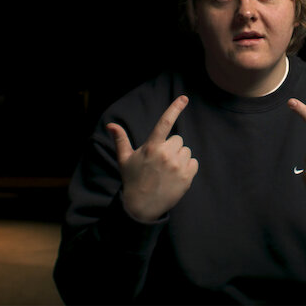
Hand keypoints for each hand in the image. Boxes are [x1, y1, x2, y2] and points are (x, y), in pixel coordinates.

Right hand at [108, 95, 198, 222]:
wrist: (142, 207)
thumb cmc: (133, 180)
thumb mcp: (124, 159)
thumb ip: (121, 140)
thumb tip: (111, 125)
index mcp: (151, 147)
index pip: (165, 122)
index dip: (175, 108)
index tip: (184, 98)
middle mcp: (166, 154)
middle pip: (178, 140)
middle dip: (171, 147)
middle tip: (160, 161)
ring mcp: (177, 166)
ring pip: (186, 151)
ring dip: (179, 158)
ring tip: (167, 170)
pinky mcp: (187, 177)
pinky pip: (194, 163)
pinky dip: (187, 168)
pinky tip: (175, 176)